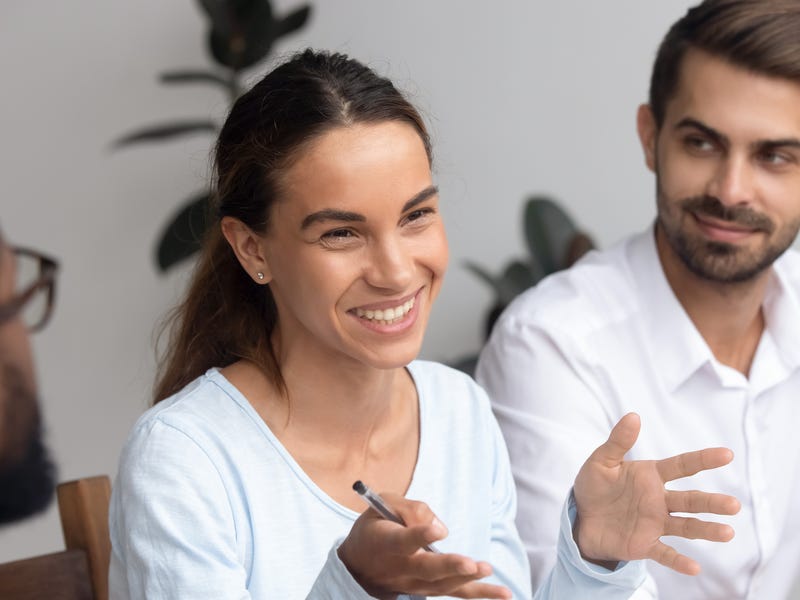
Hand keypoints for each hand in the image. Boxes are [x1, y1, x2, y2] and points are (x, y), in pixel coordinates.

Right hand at [337, 492, 511, 598]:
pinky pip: (455, 593)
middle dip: (450, 567)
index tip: (438, 530)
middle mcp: (400, 568)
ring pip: (443, 586)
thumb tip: (441, 528)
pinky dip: (480, 594)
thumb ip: (411, 508)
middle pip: (426, 570)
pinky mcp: (429, 589)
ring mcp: (414, 584)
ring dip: (468, 581)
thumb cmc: (374, 527)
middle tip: (470, 564)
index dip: (420, 535)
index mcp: (385, 543)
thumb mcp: (383, 504)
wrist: (358, 566)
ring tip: (486, 569)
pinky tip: (504, 595)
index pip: (403, 541)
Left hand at [573, 413, 740, 574]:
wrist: (580, 517)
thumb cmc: (594, 485)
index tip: (727, 454)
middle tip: (734, 505)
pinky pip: (664, 553)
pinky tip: (694, 567)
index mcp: (651, 476)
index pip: (682, 465)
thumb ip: (618, 441)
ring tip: (727, 532)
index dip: (703, 459)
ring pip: (686, 526)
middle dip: (712, 502)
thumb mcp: (601, 461)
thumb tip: (633, 416)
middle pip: (691, 499)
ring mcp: (654, 523)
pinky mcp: (644, 544)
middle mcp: (659, 500)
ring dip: (706, 530)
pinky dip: (678, 561)